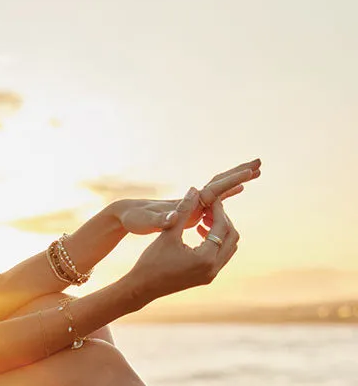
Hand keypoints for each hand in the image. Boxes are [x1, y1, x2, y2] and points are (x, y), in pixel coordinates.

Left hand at [115, 158, 259, 235]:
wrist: (125, 215)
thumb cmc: (134, 219)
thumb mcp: (147, 222)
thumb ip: (162, 220)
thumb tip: (175, 216)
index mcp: (185, 203)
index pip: (212, 188)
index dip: (230, 181)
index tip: (249, 171)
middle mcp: (191, 200)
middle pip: (218, 182)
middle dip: (238, 172)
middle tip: (260, 162)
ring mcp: (192, 205)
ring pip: (218, 189)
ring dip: (236, 180)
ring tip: (255, 173)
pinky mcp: (190, 212)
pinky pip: (214, 200)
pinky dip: (227, 194)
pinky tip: (235, 193)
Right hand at [127, 187, 239, 304]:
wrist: (142, 287)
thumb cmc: (151, 261)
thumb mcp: (168, 233)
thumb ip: (183, 211)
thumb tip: (194, 190)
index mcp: (205, 258)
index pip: (222, 227)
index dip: (217, 209)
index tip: (210, 198)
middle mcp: (212, 268)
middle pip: (232, 237)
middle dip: (222, 219)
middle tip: (209, 207)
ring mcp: (211, 274)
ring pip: (229, 246)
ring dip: (220, 230)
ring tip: (204, 218)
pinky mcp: (206, 277)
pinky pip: (220, 255)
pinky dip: (215, 241)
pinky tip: (199, 231)